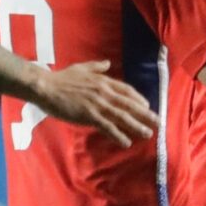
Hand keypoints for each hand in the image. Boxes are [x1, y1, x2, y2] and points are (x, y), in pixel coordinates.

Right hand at [33, 60, 158, 147]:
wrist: (46, 86)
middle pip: (130, 104)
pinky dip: (118, 134)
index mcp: (104, 81)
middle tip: (158, 122)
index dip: (139, 99)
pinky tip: (126, 142)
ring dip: (137, 126)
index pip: (127, 91)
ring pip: (122, 116)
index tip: (148, 106)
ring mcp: (98, 104)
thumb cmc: (62, 77)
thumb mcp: (82, 67)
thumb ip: (97, 66)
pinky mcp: (89, 115)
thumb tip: (107, 63)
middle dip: (146, 114)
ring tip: (148, 134)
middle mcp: (105, 92)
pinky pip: (107, 126)